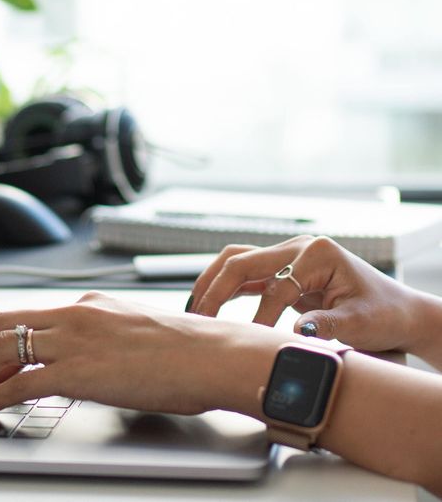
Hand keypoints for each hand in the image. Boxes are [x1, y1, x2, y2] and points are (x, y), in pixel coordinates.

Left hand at [0, 292, 263, 416]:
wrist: (214, 356)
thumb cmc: (191, 351)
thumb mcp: (136, 332)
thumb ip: (106, 339)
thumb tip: (93, 359)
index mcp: (89, 306)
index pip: (27, 313)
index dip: (0, 335)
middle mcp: (74, 316)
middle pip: (2, 324)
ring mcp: (72, 342)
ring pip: (2, 350)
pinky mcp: (76, 373)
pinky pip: (19, 384)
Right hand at [188, 235, 422, 353]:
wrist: (397, 311)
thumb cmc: (384, 315)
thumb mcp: (362, 323)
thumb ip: (330, 325)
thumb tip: (296, 331)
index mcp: (318, 253)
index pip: (276, 286)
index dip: (261, 317)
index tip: (251, 344)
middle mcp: (298, 247)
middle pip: (242, 261)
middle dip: (216, 291)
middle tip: (199, 319)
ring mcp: (287, 255)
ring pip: (235, 261)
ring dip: (211, 283)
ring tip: (194, 310)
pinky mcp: (281, 269)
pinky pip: (243, 273)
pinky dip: (222, 288)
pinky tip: (207, 306)